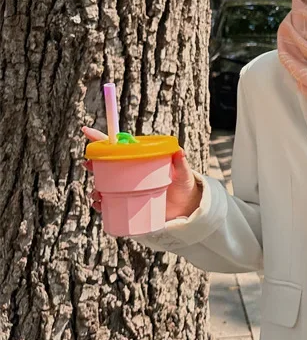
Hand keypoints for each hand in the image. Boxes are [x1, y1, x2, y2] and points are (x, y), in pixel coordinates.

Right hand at [82, 126, 202, 220]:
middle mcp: (131, 173)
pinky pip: (110, 203)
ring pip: (105, 185)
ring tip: (97, 193)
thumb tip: (179, 151)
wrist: (186, 207)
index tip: (87, 131)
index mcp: (141, 160)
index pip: (119, 147)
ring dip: (96, 188)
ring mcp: (128, 188)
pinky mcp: (129, 203)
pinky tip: (100, 205)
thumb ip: (180, 163)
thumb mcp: (183, 173)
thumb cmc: (184, 185)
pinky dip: (101, 204)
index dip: (102, 139)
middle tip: (89, 165)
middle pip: (106, 166)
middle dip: (94, 165)